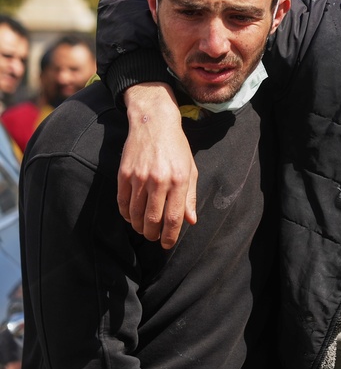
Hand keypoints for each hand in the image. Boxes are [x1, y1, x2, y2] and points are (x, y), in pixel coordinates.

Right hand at [119, 83, 197, 247]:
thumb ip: (190, 197)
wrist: (153, 123)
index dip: (170, 236)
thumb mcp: (190, 170)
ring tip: (143, 230)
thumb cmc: (176, 148)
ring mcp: (139, 177)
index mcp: (178, 180)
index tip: (167, 244)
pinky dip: (126, 214)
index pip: (173, 217)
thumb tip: (190, 221)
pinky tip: (131, 217)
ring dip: (139, 227)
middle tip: (154, 238)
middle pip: (152, 219)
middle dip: (153, 234)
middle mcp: (158, 180)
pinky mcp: (124, 174)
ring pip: (136, 213)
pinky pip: (123, 202)